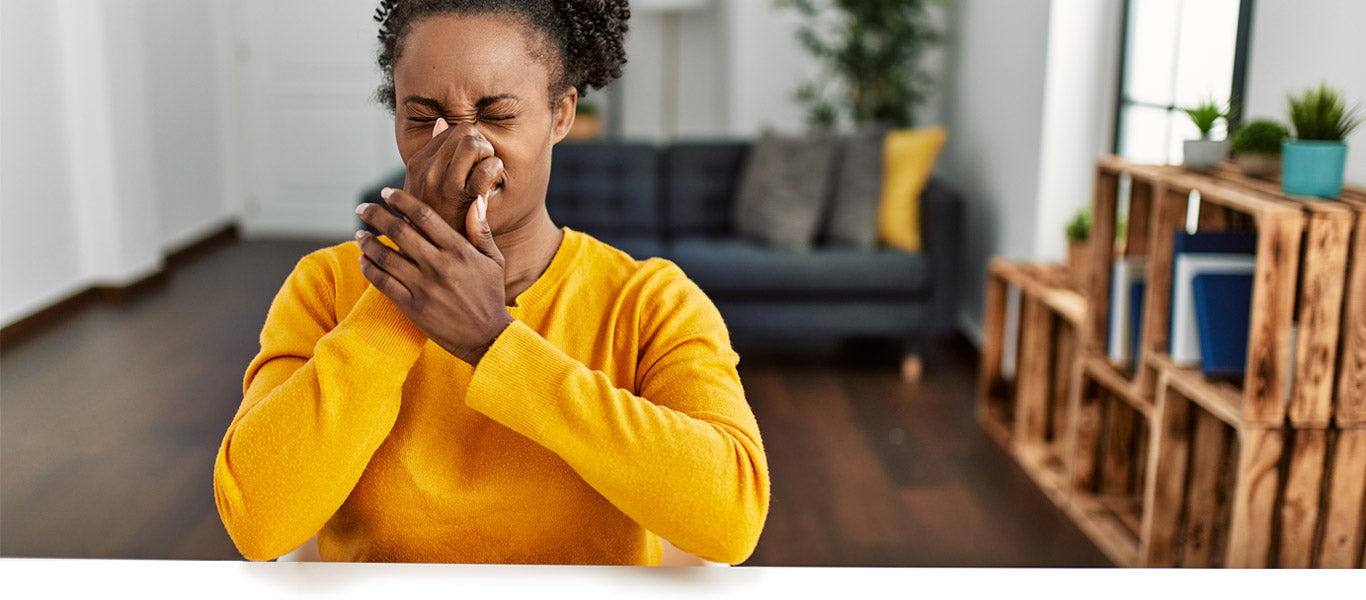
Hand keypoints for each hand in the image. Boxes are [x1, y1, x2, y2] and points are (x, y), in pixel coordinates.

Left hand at [355, 187, 512, 365]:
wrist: (487, 337)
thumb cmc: (490, 296)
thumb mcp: (494, 260)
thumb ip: (481, 230)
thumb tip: (477, 198)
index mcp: (459, 250)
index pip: (423, 216)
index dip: (401, 201)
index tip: (387, 193)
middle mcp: (439, 265)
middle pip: (398, 231)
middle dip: (375, 215)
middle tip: (362, 208)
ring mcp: (424, 287)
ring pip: (385, 256)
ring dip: (367, 242)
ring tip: (359, 234)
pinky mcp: (412, 307)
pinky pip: (383, 283)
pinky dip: (369, 268)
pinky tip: (364, 259)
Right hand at [404, 119, 504, 234]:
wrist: (438, 254)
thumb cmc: (438, 218)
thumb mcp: (425, 186)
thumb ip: (434, 155)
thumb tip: (441, 122)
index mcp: (417, 164)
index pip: (449, 129)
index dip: (468, 139)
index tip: (473, 158)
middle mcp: (427, 171)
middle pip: (464, 131)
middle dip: (480, 141)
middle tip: (484, 161)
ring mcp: (444, 185)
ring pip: (473, 143)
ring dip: (488, 153)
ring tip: (488, 170)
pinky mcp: (464, 199)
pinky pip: (487, 168)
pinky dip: (496, 169)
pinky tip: (493, 182)